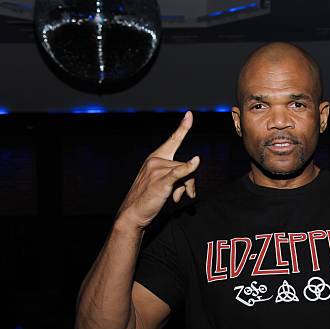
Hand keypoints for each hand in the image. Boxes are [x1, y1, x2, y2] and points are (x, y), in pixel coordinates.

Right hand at [116, 111, 199, 228]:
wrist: (133, 213)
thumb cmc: (149, 199)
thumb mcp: (164, 184)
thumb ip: (178, 178)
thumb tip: (189, 186)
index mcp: (155, 158)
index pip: (172, 140)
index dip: (182, 128)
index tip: (189, 115)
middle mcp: (155, 160)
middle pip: (185, 164)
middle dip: (189, 181)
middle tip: (186, 195)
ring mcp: (157, 169)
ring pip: (185, 173)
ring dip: (186, 188)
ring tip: (178, 199)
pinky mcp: (161, 180)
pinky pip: (179, 172)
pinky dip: (189, 167)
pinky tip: (196, 161)